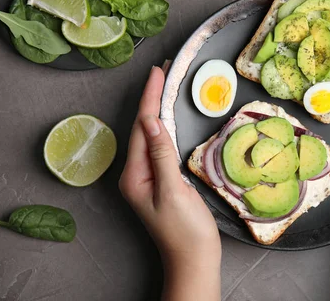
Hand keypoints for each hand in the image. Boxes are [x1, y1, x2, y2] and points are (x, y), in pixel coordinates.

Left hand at [119, 66, 220, 299]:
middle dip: (152, 98)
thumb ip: (162, 155)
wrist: (194, 259)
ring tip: (165, 85)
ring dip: (158, 109)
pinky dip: (165, 127)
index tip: (158, 72)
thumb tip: (152, 121)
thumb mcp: (173, 191)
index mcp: (134, 175)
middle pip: (143, 127)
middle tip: (163, 71)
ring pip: (152, 135)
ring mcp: (149, 177)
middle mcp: (137, 173)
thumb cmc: (185, 231)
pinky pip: (161, 146)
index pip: (141, 127)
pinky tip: (169, 117)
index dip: (150, 98)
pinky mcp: (162, 180)